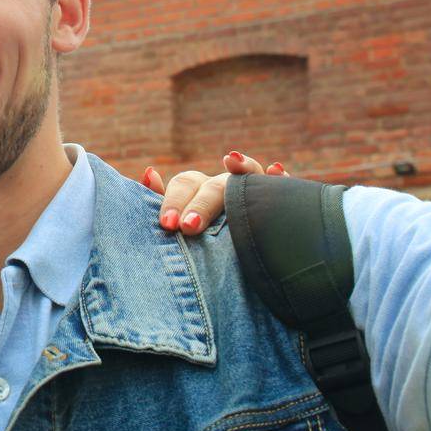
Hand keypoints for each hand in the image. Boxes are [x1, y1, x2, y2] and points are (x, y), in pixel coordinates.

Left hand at [144, 152, 289, 234]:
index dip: (173, 201)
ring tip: (230, 160)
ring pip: (249, 173)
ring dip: (241, 167)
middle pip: (214, 186)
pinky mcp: (277, 205)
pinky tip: (277, 169)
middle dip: (201, 204)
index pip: (184, 186)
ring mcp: (251, 192)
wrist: (226, 271)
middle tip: (187, 227)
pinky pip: (281, 188)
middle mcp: (224, 187)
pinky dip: (279, 177)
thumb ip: (162, 205)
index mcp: (197, 191)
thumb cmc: (197, 246)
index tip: (168, 225)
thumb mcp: (177, 228)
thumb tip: (149, 172)